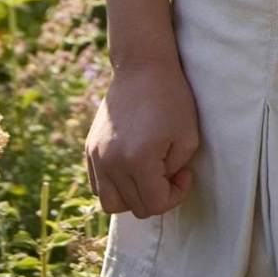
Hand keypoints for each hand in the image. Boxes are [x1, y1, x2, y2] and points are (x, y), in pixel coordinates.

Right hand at [85, 56, 200, 218]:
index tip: (184, 173)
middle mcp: (111, 164)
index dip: (176, 195)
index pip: (155, 205)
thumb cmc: (172, 99)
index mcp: (137, 161)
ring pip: (110, 203)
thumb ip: (174, 171)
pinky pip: (98, 186)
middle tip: (170, 171)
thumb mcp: (188, 137)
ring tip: (149, 174)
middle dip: (157, 196)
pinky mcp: (89, 151)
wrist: (142, 68)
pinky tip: (133, 167)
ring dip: (133, 197)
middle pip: (133, 208)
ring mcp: (96, 158)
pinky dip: (116, 186)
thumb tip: (161, 184)